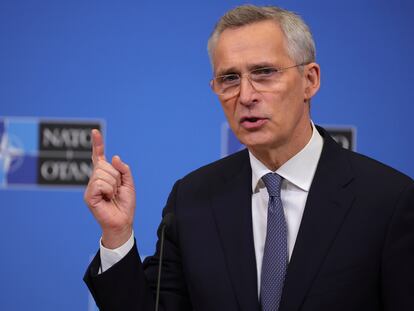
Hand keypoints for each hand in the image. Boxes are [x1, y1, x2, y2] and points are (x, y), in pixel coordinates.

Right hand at [84, 129, 135, 248]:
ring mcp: (90, 187)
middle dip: (116, 176)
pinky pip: (100, 183)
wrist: (123, 221)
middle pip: (105, 165)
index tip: (95, 132)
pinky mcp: (89, 196)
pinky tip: (107, 198)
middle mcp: (95, 179)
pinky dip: (108, 190)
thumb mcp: (129, 183)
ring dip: (113, 185)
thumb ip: (123, 169)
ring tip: (112, 195)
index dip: (98, 144)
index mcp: (104, 175)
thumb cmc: (125, 204)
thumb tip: (113, 157)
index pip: (99, 157)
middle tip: (117, 190)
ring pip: (103, 174)